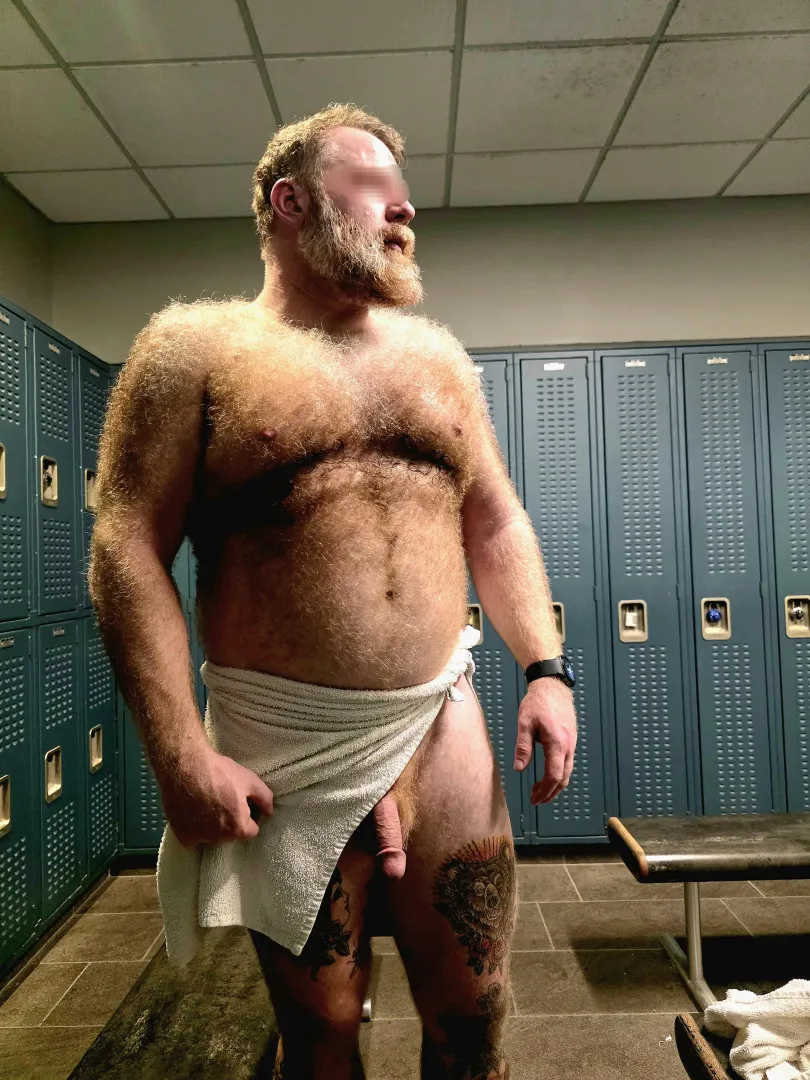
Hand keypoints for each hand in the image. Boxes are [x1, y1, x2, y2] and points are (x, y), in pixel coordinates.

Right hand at [160, 748, 273, 847]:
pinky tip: (194, 813)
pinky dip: (194, 830)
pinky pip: (194, 839)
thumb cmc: (220, 773)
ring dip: (212, 826)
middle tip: (223, 801)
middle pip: (231, 834)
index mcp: (238, 828)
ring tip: (207, 804)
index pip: (251, 830)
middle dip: (230, 822)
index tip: (241, 804)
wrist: (186, 767)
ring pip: (212, 837)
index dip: (249, 816)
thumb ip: (265, 798)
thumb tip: (269, 812)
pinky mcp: (183, 836)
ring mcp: (200, 838)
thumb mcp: (250, 780)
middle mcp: (220, 838)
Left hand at [513, 678, 576, 804]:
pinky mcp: (571, 739)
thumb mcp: (525, 723)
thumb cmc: (538, 702)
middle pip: (564, 778)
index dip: (544, 791)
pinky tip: (548, 774)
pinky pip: (568, 762)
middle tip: (536, 800)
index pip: (554, 775)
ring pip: (567, 771)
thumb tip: (519, 768)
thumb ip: (523, 747)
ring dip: (555, 784)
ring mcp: (572, 742)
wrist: (552, 686)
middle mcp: (568, 746)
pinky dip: (559, 773)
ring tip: (541, 791)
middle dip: (551, 793)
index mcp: (557, 744)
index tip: (534, 799)